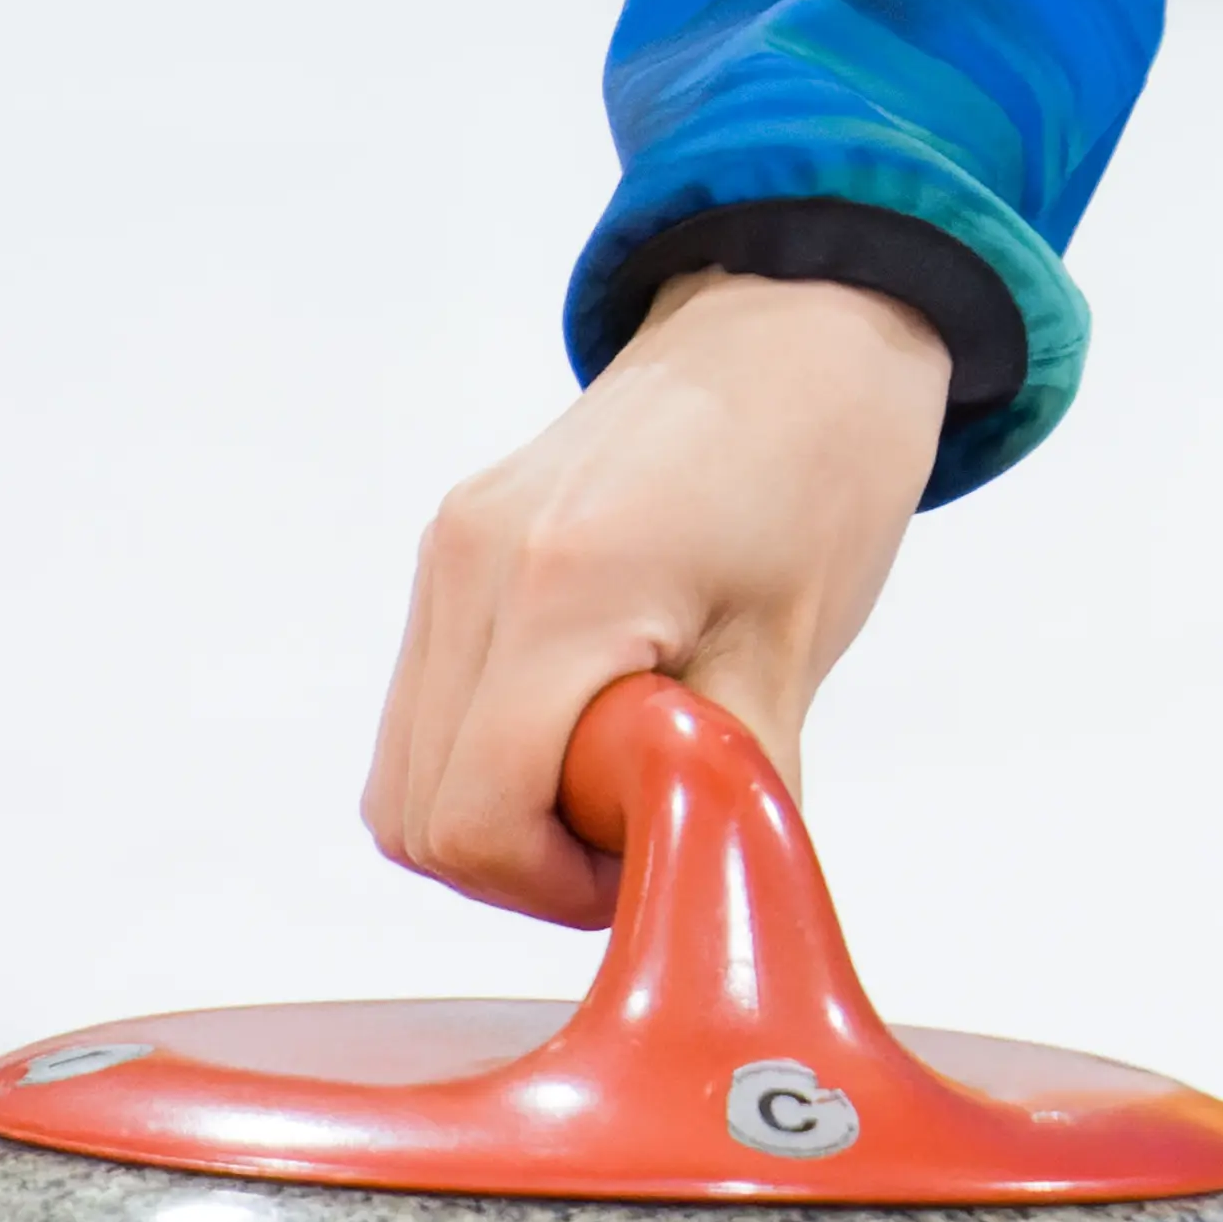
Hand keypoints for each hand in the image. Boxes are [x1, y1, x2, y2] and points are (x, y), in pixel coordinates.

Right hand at [364, 271, 953, 925]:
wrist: (798, 327)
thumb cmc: (820, 465)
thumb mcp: (796, 647)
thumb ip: (729, 784)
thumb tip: (700, 894)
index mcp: (562, 583)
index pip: (476, 820)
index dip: (556, 884)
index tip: (649, 863)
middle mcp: (473, 562)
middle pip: (415, 814)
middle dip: (524, 864)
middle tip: (638, 834)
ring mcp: (448, 550)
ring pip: (401, 773)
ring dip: (499, 815)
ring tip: (618, 780)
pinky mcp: (449, 546)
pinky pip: (426, 706)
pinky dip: (486, 753)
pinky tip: (587, 728)